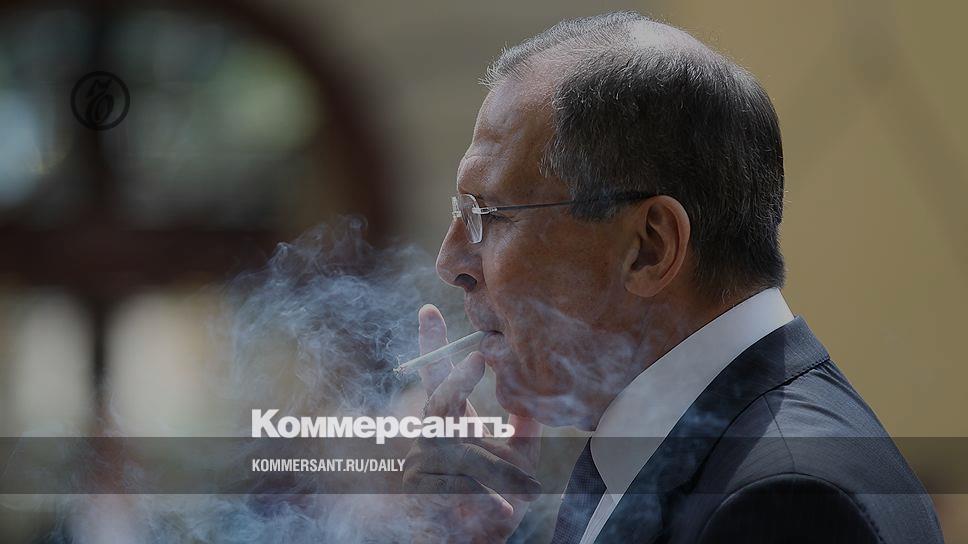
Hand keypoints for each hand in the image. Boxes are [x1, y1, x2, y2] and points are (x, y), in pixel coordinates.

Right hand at [403, 304, 541, 543]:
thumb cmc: (496, 503)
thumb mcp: (518, 461)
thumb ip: (522, 426)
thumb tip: (532, 388)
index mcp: (451, 425)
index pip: (439, 379)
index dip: (433, 346)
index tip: (429, 309)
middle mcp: (430, 436)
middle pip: (439, 399)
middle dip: (457, 379)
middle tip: (477, 358)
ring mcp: (418, 459)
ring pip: (456, 445)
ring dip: (492, 468)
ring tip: (522, 489)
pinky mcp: (417, 485)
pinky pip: (456, 479)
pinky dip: (482, 496)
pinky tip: (497, 511)